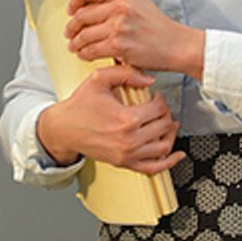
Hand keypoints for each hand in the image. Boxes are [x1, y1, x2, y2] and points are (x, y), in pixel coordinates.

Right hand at [36, 64, 183, 173]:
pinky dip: (169, 162)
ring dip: (170, 133)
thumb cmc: (80, 105)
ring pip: (164, 145)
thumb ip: (126, 73)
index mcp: (127, 119)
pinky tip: (177, 155)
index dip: (161, 99)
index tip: (156, 96)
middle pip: (164, 125)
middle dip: (165, 113)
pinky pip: (154, 167)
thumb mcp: (99, 79)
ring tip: (168, 123)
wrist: (63, 129)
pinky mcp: (125, 163)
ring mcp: (128, 154)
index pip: (158, 108)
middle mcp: (130, 139)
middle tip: (159, 107)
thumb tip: (149, 79)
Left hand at [65, 0, 204, 77]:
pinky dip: (84, 54)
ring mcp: (119, 25)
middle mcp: (120, 5)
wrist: (175, 44)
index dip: (74, 2)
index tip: (71, 10)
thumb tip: (86, 6)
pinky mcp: (119, 45)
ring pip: (84, 34)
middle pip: (82, 15)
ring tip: (74, 46)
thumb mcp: (137, 1)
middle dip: (71, 27)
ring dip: (75, 43)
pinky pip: (91, 50)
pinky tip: (85, 55)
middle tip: (69, 33)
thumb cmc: (157, 26)